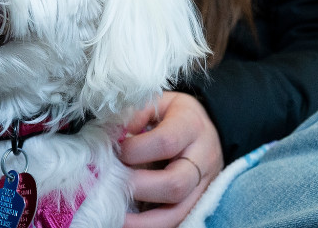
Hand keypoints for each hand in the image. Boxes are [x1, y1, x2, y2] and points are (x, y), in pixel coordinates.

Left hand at [120, 91, 222, 227]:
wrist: (207, 129)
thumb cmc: (175, 115)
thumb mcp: (159, 102)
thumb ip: (136, 113)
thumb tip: (115, 134)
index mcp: (191, 126)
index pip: (165, 143)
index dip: (135, 150)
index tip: (114, 150)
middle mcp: (203, 158)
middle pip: (175, 184)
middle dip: (138, 188)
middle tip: (110, 184)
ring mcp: (204, 185)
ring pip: (178, 213)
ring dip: (143, 222)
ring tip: (115, 218)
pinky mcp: (198, 203)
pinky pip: (178, 221)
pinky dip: (152, 225)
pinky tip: (130, 222)